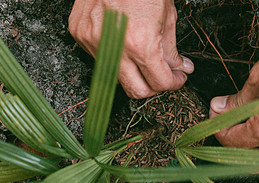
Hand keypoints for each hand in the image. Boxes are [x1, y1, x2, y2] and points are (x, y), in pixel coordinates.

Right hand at [68, 0, 193, 98]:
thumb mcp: (167, 14)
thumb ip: (172, 49)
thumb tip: (179, 68)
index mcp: (141, 44)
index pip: (159, 83)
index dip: (173, 83)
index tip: (176, 78)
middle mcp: (114, 48)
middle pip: (135, 91)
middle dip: (152, 86)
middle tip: (161, 74)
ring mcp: (93, 42)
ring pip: (114, 75)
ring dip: (131, 70)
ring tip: (140, 51)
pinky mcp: (79, 34)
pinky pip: (97, 56)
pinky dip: (112, 53)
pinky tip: (120, 37)